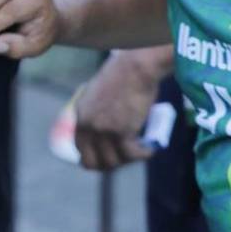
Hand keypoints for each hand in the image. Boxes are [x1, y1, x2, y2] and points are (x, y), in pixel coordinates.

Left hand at [73, 51, 161, 169]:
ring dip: (129, 160)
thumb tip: (107, 131)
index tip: (108, 160)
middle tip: (127, 160)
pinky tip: (151, 150)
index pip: (80, 148)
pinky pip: (132, 155)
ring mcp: (103, 130)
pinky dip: (144, 154)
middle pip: (93, 161)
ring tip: (141, 152)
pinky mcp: (121, 132)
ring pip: (114, 161)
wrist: (136, 67)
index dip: (94, 158)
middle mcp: (87, 125)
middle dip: (111, 165)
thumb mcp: (99, 93)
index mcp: (79, 114)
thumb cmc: (123, 75)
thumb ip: (97, 112)